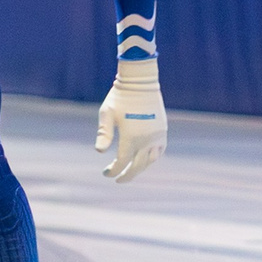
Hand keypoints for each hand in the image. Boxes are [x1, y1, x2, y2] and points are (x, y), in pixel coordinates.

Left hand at [95, 59, 166, 181]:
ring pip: (150, 161)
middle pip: (137, 166)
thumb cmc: (119, 97)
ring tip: (130, 171)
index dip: (113, 171)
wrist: (140, 82)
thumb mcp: (106, 114)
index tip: (105, 173)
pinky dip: (151, 159)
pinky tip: (143, 160)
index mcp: (131, 136)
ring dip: (140, 168)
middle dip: (127, 175)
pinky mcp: (162, 130)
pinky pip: (159, 151)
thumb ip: (104, 134)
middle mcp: (146, 139)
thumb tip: (99, 152)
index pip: (122, 162)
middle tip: (118, 180)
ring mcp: (157, 135)